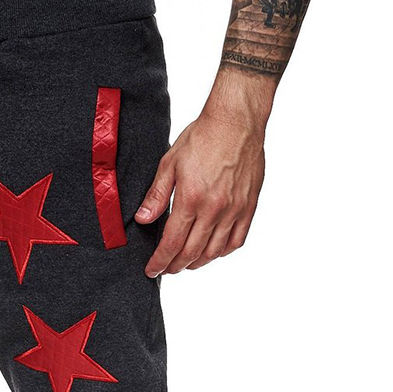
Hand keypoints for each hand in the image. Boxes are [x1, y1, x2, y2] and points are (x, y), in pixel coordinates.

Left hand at [134, 113, 265, 276]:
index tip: (152, 270)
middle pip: (192, 252)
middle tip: (166, 270)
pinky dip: (222, 252)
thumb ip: (156, 195)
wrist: (237, 121)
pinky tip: (212, 252)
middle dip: (175, 266)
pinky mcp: (249, 206)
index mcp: (191, 198)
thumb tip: (143, 219)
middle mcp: (214, 208)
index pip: (172, 243)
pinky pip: (237, 240)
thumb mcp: (170, 163)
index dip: (160, 261)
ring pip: (215, 251)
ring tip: (186, 263)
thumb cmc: (202, 137)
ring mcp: (234, 209)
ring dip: (198, 262)